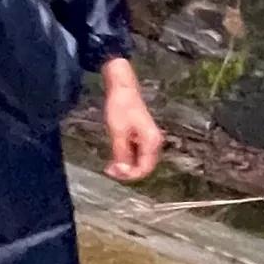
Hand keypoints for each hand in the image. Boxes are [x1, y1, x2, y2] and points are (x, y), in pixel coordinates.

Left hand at [101, 59, 165, 181]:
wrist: (122, 88)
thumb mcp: (117, 132)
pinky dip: (126, 158)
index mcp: (152, 141)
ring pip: (140, 161)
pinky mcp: (142, 137)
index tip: (113, 172)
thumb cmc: (120, 106)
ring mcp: (149, 140)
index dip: (129, 175)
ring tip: (109, 166)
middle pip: (144, 167)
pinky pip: (136, 154)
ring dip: (126, 166)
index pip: (144, 168)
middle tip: (109, 170)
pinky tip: (114, 158)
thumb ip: (121, 154)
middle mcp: (154, 143)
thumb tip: (122, 172)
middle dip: (127, 172)